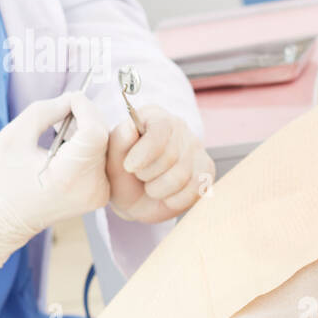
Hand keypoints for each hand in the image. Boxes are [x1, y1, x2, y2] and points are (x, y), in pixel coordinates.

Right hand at [0, 92, 109, 265]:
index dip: (84, 108)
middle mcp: (91, 189)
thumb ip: (43, 111)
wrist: (7, 221)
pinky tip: (68, 148)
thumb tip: (71, 98)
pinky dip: (89, 145)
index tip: (67, 100)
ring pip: (105, 145)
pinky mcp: (102, 194)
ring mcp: (100, 194)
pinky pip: (103, 158)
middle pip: (102, 136)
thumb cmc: (5, 180)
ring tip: (61, 132)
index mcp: (69, 177)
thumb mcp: (12, 138)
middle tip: (62, 111)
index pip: (94, 132)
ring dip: (87, 130)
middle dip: (85, 117)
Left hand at [106, 105, 213, 223]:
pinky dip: (175, 200)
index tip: (129, 167)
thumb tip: (130, 128)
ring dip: (158, 190)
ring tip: (151, 186)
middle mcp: (178, 126)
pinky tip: (167, 195)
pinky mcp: (206, 169)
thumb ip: (118, 141)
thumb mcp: (111, 160)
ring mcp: (195, 147)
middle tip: (139, 177)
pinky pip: (195, 189)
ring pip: (181, 176)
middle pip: (170, 156)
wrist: (134, 200)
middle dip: (147, 175)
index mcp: (153, 116)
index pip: (160, 128)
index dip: (145, 152)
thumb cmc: (122, 176)